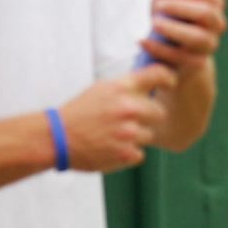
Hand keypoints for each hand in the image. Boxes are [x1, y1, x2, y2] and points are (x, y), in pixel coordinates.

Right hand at [57, 65, 176, 169]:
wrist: (57, 138)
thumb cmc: (80, 112)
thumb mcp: (101, 89)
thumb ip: (127, 86)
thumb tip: (153, 81)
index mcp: (121, 88)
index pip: (158, 75)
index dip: (167, 78)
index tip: (169, 84)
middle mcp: (128, 108)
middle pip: (159, 112)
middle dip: (147, 118)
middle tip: (126, 121)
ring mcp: (129, 132)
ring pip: (149, 134)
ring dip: (136, 137)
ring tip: (113, 135)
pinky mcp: (127, 153)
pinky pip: (140, 153)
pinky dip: (128, 153)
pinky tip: (110, 147)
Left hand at [138, 0, 227, 71]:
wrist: (175, 56)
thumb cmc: (172, 20)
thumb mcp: (168, 1)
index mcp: (213, 4)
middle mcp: (216, 24)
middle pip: (205, 13)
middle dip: (180, 7)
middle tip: (159, 5)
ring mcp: (208, 45)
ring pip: (197, 37)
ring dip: (173, 29)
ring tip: (153, 24)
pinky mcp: (195, 63)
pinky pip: (180, 57)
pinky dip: (159, 49)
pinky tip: (143, 41)